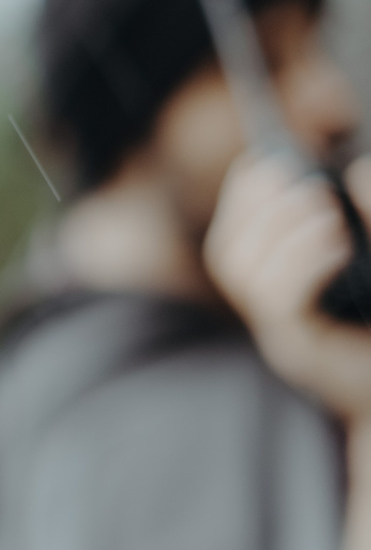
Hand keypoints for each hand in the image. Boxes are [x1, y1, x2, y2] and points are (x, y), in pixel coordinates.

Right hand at [205, 153, 370, 421]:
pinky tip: (338, 242)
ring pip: (247, 275)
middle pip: (228, 254)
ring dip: (281, 230)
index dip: (240, 197)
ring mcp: (283, 336)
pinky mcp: (303, 352)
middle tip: (303, 183)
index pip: (234, 239)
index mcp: (286, 291)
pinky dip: (303, 263)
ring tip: (327, 213)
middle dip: (256, 207)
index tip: (262, 160)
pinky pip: (281, 303)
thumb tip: (358, 173)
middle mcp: (274, 315)